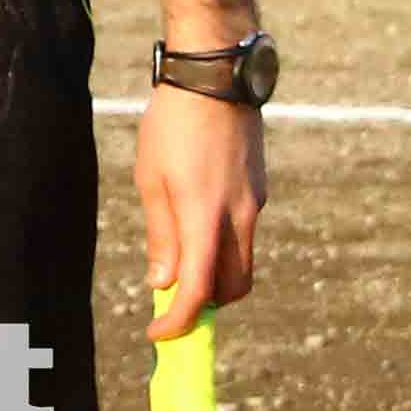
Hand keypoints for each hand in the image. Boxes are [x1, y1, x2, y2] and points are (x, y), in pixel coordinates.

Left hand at [139, 82, 263, 328]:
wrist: (216, 77)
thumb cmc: (171, 125)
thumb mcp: (150, 179)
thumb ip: (160, 235)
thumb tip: (162, 282)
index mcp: (205, 216)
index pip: (198, 289)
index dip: (179, 321)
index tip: (159, 333)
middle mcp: (239, 216)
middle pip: (233, 287)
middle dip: (206, 305)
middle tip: (172, 301)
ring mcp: (255, 203)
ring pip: (243, 263)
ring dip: (217, 278)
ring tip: (182, 265)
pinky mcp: (260, 190)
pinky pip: (245, 234)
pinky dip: (224, 247)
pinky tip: (198, 225)